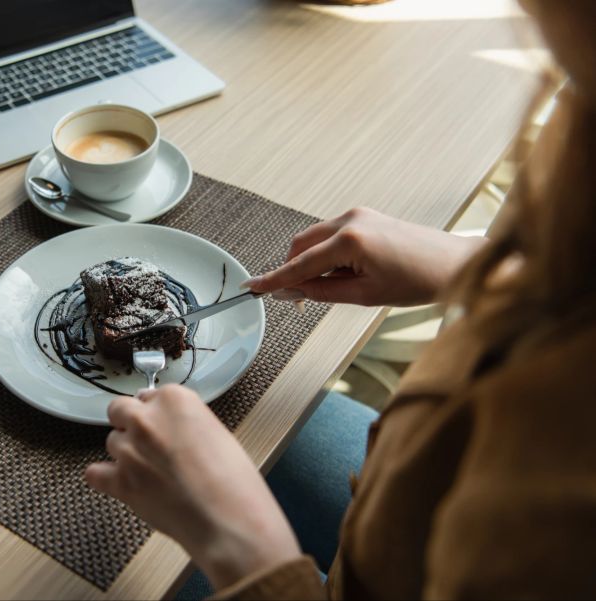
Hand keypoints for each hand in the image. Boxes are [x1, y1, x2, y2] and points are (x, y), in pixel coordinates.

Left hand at [86, 385, 300, 589]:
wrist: (228, 520)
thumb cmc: (233, 482)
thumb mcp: (215, 432)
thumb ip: (183, 422)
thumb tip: (170, 427)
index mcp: (174, 400)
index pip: (149, 395)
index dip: (155, 412)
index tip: (161, 424)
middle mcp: (146, 420)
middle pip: (120, 411)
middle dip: (131, 424)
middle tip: (149, 443)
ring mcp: (129, 450)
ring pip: (112, 442)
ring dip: (125, 454)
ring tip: (150, 473)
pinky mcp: (119, 481)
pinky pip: (95, 473)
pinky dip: (103, 478)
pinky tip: (116, 482)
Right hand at [243, 207, 485, 306]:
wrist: (455, 264)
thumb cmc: (419, 281)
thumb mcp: (365, 295)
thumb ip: (323, 291)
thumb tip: (293, 291)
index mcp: (350, 241)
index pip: (300, 264)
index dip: (275, 278)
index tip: (253, 287)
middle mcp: (349, 220)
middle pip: (301, 245)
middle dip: (294, 270)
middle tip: (298, 297)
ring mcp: (357, 214)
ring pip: (314, 239)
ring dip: (312, 262)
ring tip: (334, 287)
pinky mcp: (365, 216)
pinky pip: (330, 234)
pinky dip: (326, 254)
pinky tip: (343, 272)